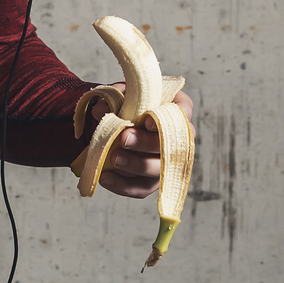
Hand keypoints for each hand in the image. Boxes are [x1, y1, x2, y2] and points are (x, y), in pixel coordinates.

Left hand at [91, 84, 194, 198]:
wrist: (118, 122)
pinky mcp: (151, 181)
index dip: (166, 119)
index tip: (146, 121)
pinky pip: (141, 188)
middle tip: (124, 138)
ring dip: (135, 165)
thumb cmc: (128, 103)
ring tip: (114, 157)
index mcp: (175, 107)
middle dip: (146, 143)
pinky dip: (122, 185)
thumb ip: (114, 97)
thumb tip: (101, 109)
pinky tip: (105, 176)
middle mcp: (177, 137)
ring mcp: (166, 162)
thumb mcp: (121, 93)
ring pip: (157, 169)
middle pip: (171, 145)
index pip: (182, 112)